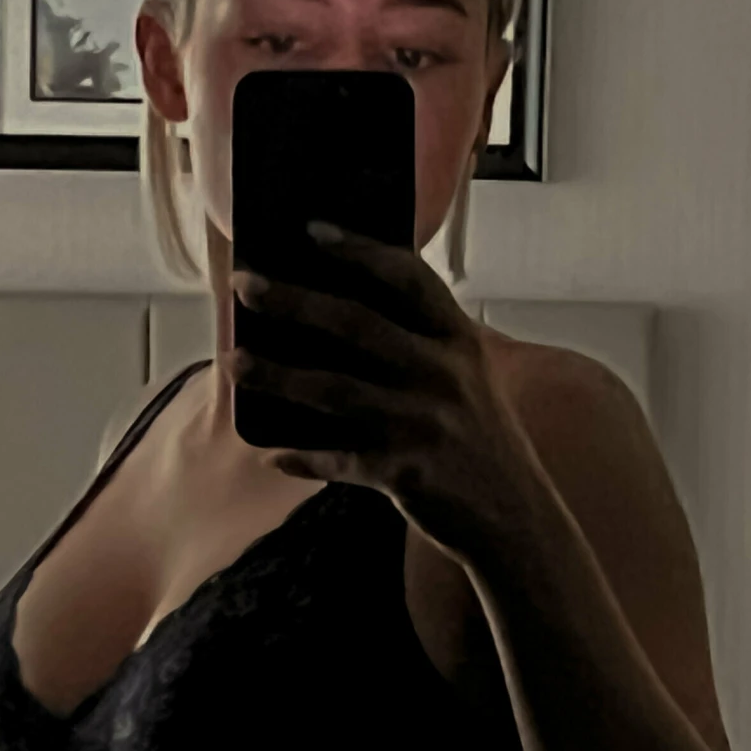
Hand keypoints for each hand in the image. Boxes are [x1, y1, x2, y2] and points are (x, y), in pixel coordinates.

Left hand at [224, 224, 544, 562]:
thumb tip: (339, 318)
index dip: (359, 249)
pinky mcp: (407, 474)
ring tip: (232, 362)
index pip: (408, 278)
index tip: (311, 230)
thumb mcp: (468, 379)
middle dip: (293, 300)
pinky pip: (339, 460)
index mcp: (459, 341)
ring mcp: (424, 424)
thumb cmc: (480, 442)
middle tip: (246, 285)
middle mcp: (443, 374)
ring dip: (276, 375)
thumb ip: (422, 345)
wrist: (517, 519)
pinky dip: (303, 457)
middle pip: (356, 324)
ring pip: (334, 390)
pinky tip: (271, 454)